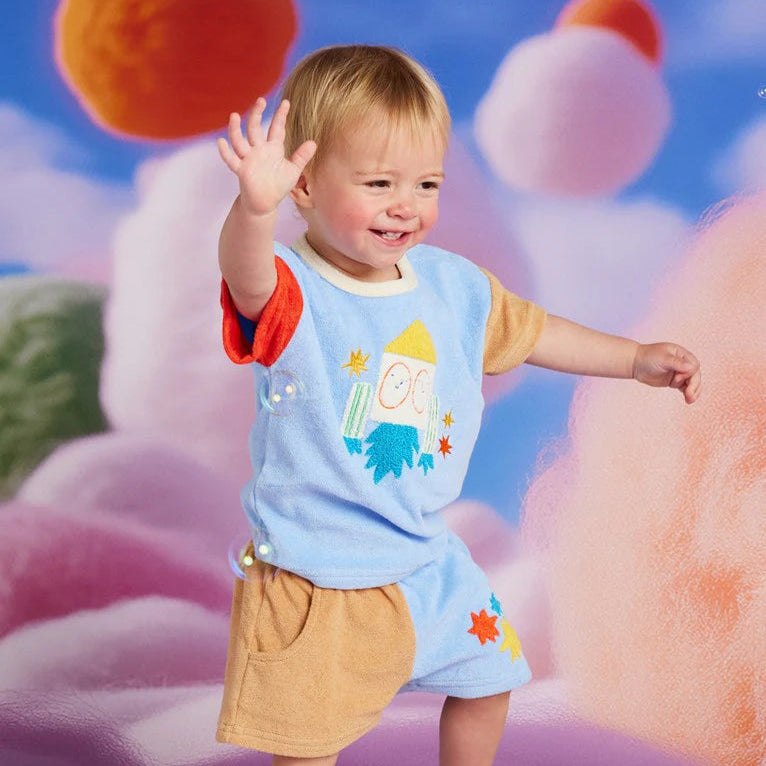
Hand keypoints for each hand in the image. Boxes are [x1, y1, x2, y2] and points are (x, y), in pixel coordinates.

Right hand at [217, 98, 316, 216]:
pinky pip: (232, 160)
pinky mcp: (242, 170)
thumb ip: (301, 156)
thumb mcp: (293, 170)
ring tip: (234, 115)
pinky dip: (225, 152)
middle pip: (255, 128)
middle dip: (257, 114)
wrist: (265, 203)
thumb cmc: (278, 186)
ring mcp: (248, 159)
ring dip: (235, 129)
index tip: (286, 102)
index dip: (280, 116)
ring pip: (239, 141)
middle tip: (261, 100)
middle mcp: (258, 150)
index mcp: (272, 149)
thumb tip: (314, 142)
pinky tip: (221, 142)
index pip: (276, 128)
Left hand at [632, 343, 700, 403]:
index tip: (677, 377)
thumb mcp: (663, 358)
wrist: (635, 364)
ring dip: (693, 392)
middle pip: (695, 376)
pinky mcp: (674, 381)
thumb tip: (692, 367)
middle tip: (689, 395)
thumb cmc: (648, 357)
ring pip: (692, 383)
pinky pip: (685, 388)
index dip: (689, 373)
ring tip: (690, 400)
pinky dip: (688, 393)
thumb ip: (677, 363)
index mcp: (682, 355)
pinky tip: (688, 400)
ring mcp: (679, 373)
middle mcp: (683, 363)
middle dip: (693, 386)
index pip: (694, 365)